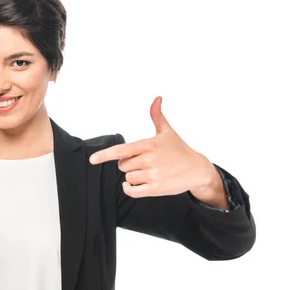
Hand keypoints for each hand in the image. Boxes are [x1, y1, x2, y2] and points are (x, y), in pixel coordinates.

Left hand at [89, 96, 215, 197]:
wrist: (197, 169)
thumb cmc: (179, 150)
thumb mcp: (167, 132)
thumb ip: (157, 116)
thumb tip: (157, 99)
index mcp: (148, 145)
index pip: (121, 150)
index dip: (105, 155)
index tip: (92, 159)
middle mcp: (149, 160)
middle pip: (122, 165)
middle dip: (128, 164)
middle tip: (143, 162)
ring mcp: (152, 175)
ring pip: (128, 177)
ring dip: (133, 176)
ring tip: (147, 171)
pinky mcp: (155, 188)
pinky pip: (132, 191)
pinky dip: (129, 188)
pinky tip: (131, 185)